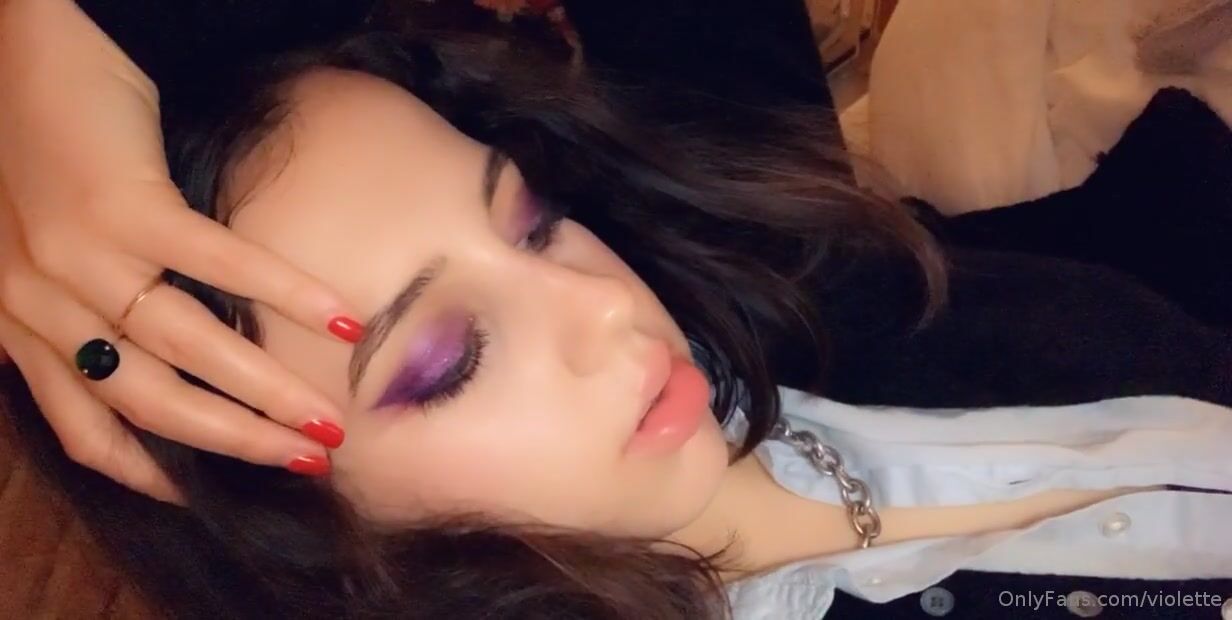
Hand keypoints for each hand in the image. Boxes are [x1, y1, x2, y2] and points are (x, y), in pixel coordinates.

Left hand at [0, 0, 361, 501]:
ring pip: (185, 353)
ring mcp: (79, 256)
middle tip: (310, 461)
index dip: (146, 474)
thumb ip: (81, 300)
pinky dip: (285, 295)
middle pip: (151, 404)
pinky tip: (339, 318)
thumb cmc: (35, 129)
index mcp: (16, 317)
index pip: (82, 426)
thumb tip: (176, 347)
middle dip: (238, 443)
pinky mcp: (125, 204)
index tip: (206, 495)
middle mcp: (38, 302)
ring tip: (330, 421)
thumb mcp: (35, 238)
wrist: (22, 37)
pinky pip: (218, 265)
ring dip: (269, 396)